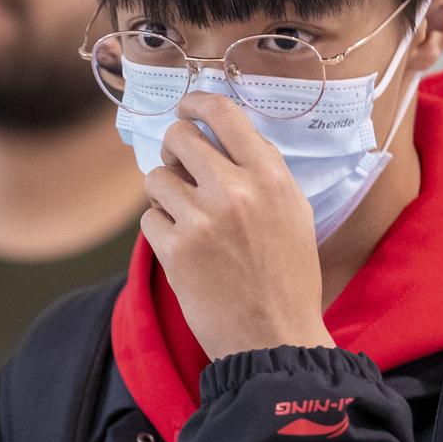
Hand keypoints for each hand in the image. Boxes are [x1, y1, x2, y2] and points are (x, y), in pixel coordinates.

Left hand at [140, 90, 335, 360]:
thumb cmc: (288, 278)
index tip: (186, 107)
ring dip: (165, 193)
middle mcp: (235, 191)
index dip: (196, 102)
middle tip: (180, 166)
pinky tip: (182, 247)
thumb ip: (262, 172)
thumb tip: (222, 139)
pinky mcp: (174, 250)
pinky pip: (148, 218)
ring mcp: (201, 220)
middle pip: (177, 136)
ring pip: (156, 177)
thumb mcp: (294, 213)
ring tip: (185, 217)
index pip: (222, 113)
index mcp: (270, 177)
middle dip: (173, 148)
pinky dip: (160, 229)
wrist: (274, 338)